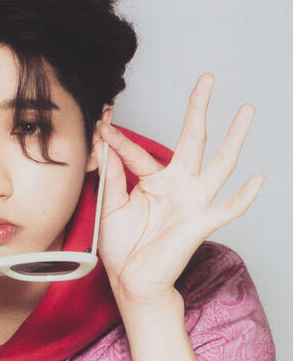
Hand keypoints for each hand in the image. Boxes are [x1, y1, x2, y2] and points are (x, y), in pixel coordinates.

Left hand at [93, 74, 265, 303]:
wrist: (131, 281)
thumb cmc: (123, 246)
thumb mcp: (110, 206)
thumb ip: (112, 176)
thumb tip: (106, 144)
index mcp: (153, 181)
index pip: (138, 152)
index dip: (118, 140)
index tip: (102, 124)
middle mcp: (177, 185)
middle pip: (192, 140)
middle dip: (199, 110)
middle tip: (207, 79)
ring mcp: (193, 202)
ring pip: (219, 164)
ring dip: (234, 138)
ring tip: (246, 110)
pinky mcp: (201, 223)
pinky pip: (228, 208)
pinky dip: (244, 196)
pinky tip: (258, 179)